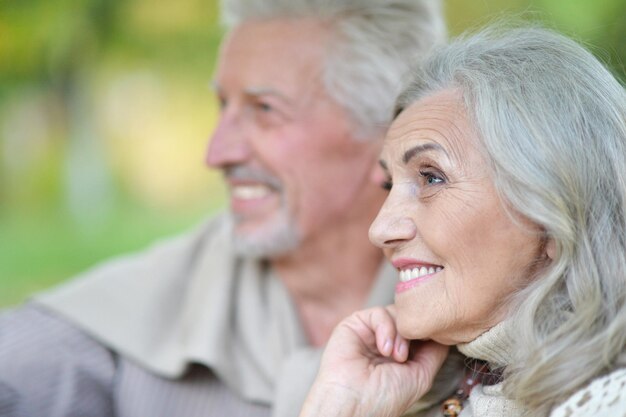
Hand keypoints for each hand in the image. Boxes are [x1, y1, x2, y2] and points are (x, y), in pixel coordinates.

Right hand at [299, 306, 448, 416]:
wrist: (354, 404)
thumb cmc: (384, 399)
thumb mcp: (421, 376)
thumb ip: (434, 352)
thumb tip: (445, 333)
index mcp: (399, 355)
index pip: (418, 331)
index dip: (428, 332)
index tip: (435, 340)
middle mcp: (385, 342)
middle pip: (408, 319)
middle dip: (415, 332)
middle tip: (412, 353)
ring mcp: (369, 333)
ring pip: (396, 314)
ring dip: (401, 334)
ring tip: (397, 357)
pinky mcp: (354, 324)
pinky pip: (378, 313)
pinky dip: (386, 328)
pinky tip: (384, 349)